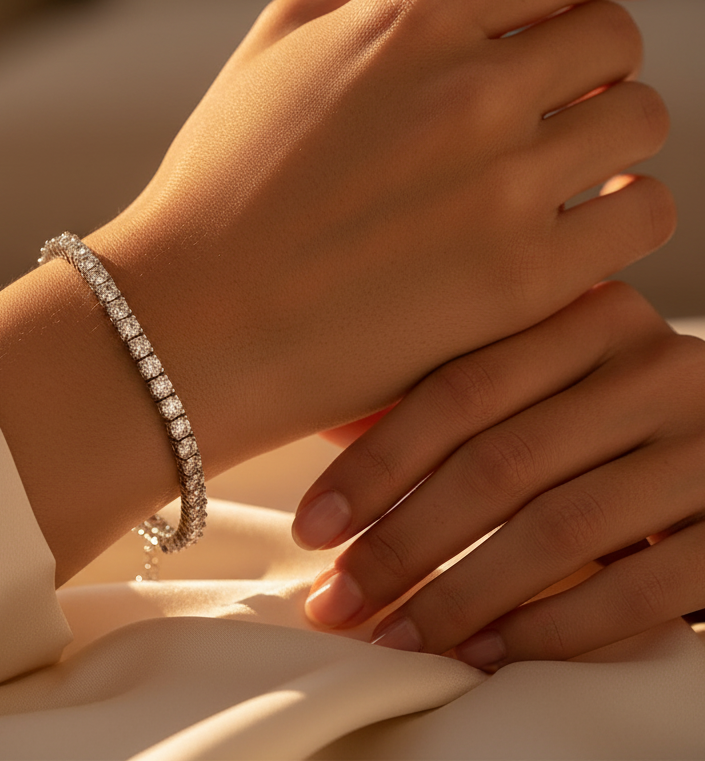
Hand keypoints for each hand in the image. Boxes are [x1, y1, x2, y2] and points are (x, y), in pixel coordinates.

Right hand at [0, 0, 671, 582]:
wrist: (191, 324)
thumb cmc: (224, 183)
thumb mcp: (281, 40)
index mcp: (412, 16)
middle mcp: (471, 89)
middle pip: (616, 39)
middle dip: (595, 63)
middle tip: (560, 101)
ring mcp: (502, 187)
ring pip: (641, 124)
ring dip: (610, 138)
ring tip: (559, 171)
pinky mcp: (522, 281)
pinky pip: (639, 217)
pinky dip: (617, 215)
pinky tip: (569, 230)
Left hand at [297, 281, 704, 667]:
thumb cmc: (623, 424)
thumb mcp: (558, 384)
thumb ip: (468, 392)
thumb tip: (331, 420)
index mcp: (594, 319)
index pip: (459, 391)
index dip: (376, 465)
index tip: (313, 528)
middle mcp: (658, 368)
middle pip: (498, 464)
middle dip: (402, 545)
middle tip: (337, 600)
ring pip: (558, 528)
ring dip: (459, 595)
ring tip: (394, 636)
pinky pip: (635, 588)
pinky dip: (549, 628)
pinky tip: (483, 653)